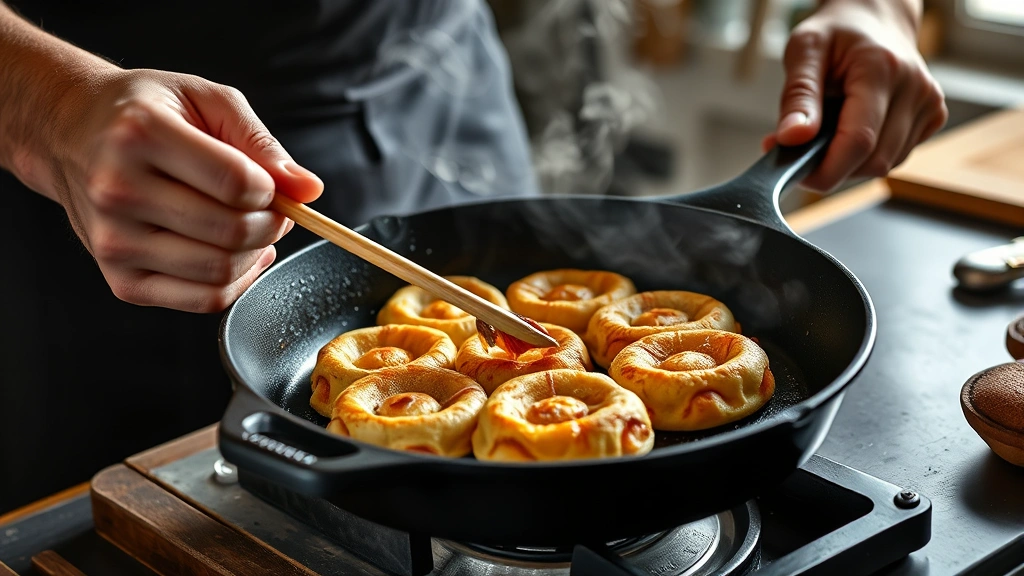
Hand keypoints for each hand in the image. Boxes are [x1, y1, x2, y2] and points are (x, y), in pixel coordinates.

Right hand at [39, 69, 323, 311]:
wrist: (69, 134)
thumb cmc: (146, 113)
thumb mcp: (206, 100)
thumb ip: (262, 143)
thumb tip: (309, 189)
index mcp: (139, 135)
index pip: (237, 183)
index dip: (271, 189)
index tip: (268, 182)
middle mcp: (118, 191)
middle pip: (232, 232)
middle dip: (272, 223)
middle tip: (272, 207)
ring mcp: (115, 242)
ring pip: (221, 270)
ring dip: (256, 252)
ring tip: (253, 226)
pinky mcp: (121, 281)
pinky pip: (204, 300)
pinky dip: (237, 281)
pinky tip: (240, 255)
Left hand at [763, 0, 947, 191]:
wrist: (874, 18)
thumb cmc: (837, 32)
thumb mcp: (805, 50)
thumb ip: (798, 96)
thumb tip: (792, 139)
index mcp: (882, 69)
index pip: (858, 141)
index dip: (825, 169)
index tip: (794, 173)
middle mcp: (916, 89)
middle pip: (873, 160)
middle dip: (832, 167)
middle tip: (802, 149)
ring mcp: (929, 104)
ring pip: (884, 165)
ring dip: (849, 162)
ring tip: (828, 131)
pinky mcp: (933, 118)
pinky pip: (895, 157)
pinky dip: (867, 156)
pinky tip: (853, 129)